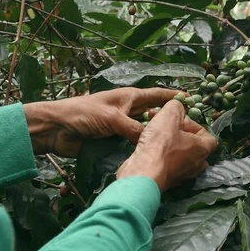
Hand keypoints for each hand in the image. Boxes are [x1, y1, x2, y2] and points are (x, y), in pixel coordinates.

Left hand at [23, 88, 178, 156]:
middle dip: (170, 120)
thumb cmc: (84, 114)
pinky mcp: (115, 141)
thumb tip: (153, 141)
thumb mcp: (113, 118)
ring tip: (175, 145)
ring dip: (157, 137)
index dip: (174, 96)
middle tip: (189, 130)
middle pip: (155, 114)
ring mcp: (122, 127)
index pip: (157, 94)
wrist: (57, 129)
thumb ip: (134, 129)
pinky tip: (154, 156)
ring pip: (146, 132)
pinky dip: (143, 149)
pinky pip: (134, 145)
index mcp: (130, 97)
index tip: (192, 100)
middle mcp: (129, 111)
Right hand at [116, 100, 217, 191]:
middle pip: (194, 147)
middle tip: (167, 126)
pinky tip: (147, 147)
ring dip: (169, 144)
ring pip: (180, 156)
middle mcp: (196, 164)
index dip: (196, 126)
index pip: (210, 137)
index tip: (181, 121)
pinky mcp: (167, 180)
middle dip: (181, 135)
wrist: (143, 173)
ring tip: (154, 133)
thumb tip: (178, 106)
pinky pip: (168, 165)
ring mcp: (182, 175)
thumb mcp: (169, 115)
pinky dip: (160, 156)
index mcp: (202, 149)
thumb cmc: (160, 144)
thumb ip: (176, 106)